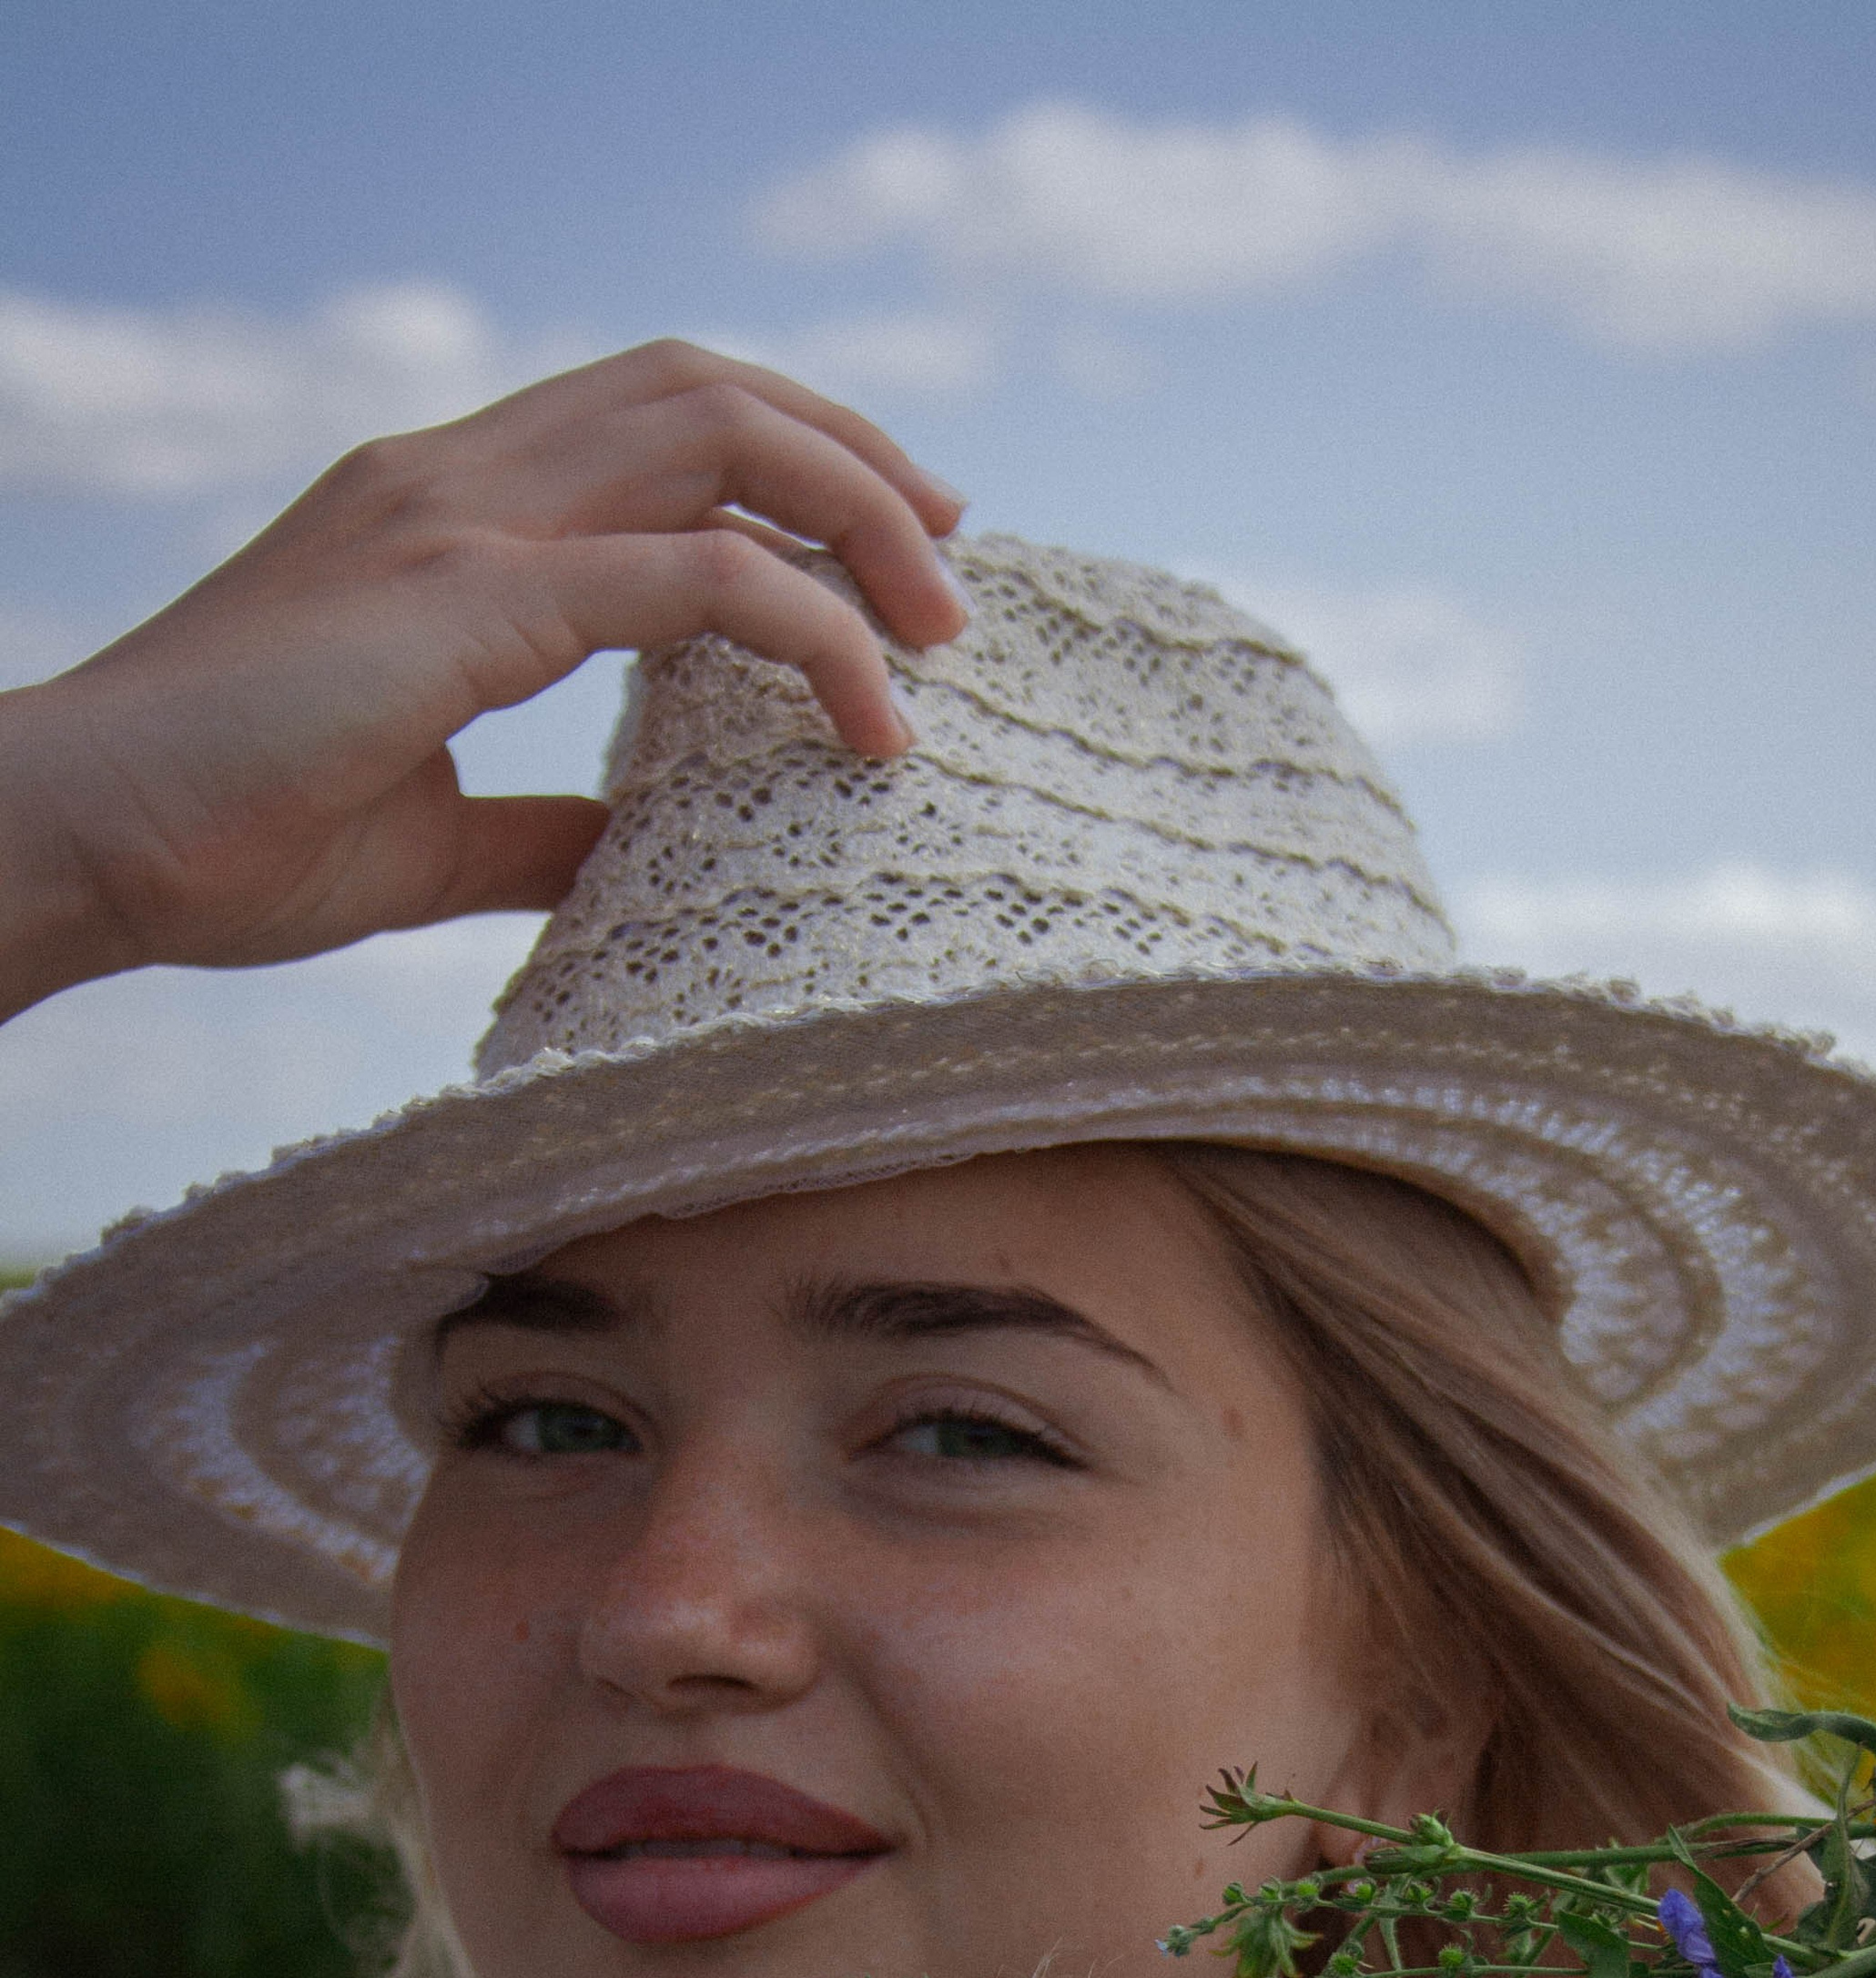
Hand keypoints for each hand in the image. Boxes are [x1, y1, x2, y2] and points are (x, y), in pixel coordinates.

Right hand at [0, 340, 965, 1020]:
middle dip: (856, 457)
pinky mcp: (471, 600)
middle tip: (951, 568)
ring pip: (721, 440)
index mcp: (444, 512)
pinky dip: (813, 630)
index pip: (651, 421)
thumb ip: (535, 825)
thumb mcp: (424, 835)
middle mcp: (459, 480)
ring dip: (860, 516)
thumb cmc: (224, 841)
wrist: (83, 838)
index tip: (887, 554)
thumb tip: (629, 851)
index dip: (789, 461)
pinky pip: (698, 579)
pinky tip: (874, 715)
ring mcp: (462, 521)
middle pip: (707, 390)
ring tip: (941, 630)